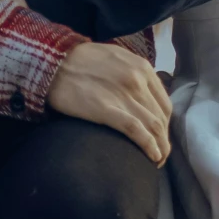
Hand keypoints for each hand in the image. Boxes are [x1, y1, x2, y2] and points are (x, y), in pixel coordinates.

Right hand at [47, 42, 172, 166]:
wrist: (52, 61)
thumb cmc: (81, 60)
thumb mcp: (116, 57)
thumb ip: (134, 73)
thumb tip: (146, 94)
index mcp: (142, 67)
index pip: (164, 104)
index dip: (165, 126)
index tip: (160, 138)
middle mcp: (138, 80)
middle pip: (161, 118)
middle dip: (164, 140)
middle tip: (159, 155)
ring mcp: (123, 95)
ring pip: (154, 127)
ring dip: (160, 148)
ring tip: (156, 161)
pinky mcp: (106, 109)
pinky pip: (136, 131)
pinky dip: (149, 147)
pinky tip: (152, 157)